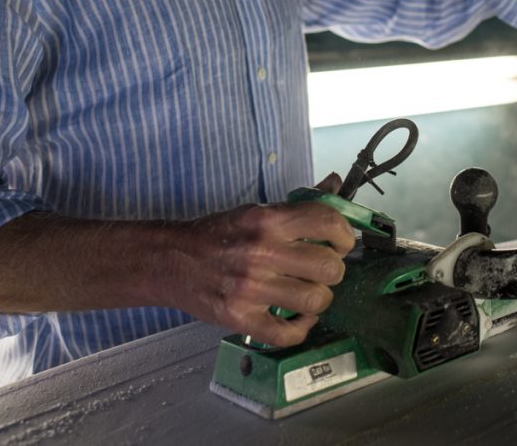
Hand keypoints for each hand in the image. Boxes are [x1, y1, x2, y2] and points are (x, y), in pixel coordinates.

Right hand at [163, 173, 353, 346]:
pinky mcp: (239, 318)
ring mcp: (250, 289)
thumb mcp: (257, 210)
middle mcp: (261, 253)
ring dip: (319, 299)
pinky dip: (301, 329)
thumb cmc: (220, 233)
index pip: (327, 221)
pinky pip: (288, 334)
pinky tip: (297, 318)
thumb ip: (300, 203)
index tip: (341, 242)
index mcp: (267, 220)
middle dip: (334, 270)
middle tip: (323, 270)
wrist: (171, 260)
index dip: (345, 234)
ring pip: (315, 301)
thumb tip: (335, 183)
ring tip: (309, 293)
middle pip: (329, 267)